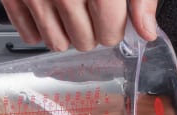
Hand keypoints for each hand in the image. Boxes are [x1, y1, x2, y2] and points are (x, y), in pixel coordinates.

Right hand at [1, 0, 158, 50]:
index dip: (114, 29)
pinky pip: (29, 34)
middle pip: (85, 42)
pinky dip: (40, 28)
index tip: (113, 18)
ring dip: (67, 33)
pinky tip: (49, 10)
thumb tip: (147, 31)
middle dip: (92, 31)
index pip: (109, 34)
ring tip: (70, 9)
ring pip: (57, 43)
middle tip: (89, 8)